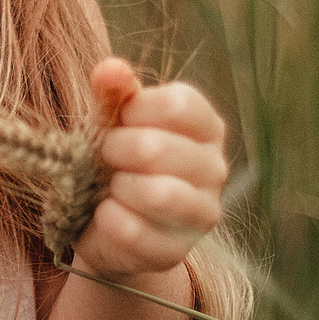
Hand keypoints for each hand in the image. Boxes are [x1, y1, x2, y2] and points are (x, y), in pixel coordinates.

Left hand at [72, 58, 227, 281]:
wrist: (106, 221)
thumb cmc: (116, 157)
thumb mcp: (113, 119)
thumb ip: (114, 92)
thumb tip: (110, 68)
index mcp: (205, 126)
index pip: (179, 104)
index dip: (135, 109)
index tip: (118, 119)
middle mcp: (215, 169)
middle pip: (159, 148)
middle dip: (115, 149)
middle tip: (103, 154)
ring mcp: (202, 213)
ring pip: (157, 194)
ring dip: (117, 186)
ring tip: (108, 186)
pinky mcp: (176, 252)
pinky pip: (136, 234)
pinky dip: (108, 220)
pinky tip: (104, 214)